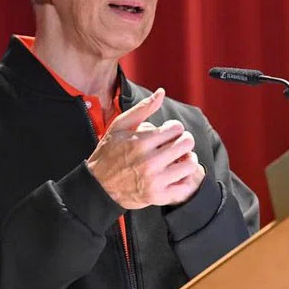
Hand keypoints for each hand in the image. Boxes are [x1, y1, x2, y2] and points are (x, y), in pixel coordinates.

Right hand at [86, 88, 205, 208]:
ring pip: (190, 164)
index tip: (167, 133)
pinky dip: (184, 178)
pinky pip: (185, 186)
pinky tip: (176, 173)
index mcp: (141, 142)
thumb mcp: (120, 126)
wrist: (98, 187)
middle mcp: (149, 161)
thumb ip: (143, 108)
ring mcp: (154, 180)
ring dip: (187, 159)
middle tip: (175, 144)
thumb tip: (161, 92)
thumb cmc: (109, 153)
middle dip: (183, 140)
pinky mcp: (157, 196)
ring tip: (178, 158)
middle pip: (186, 143)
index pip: (176, 128)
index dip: (174, 128)